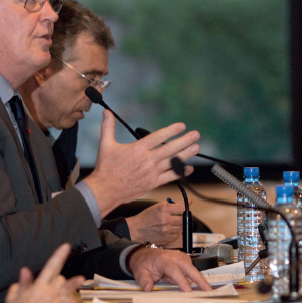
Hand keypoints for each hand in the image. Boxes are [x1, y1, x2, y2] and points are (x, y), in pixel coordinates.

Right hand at [5, 243, 83, 302]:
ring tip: (83, 283)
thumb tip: (25, 270)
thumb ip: (21, 283)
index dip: (59, 256)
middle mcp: (51, 293)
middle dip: (68, 280)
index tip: (66, 247)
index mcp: (40, 286)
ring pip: (70, 294)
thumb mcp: (14, 296)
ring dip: (76, 290)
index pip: (51, 267)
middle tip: (79, 278)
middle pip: (63, 281)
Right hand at [84, 111, 199, 217]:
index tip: (182, 126)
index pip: (158, 137)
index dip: (171, 130)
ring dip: (186, 154)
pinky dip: (180, 172)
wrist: (105, 190)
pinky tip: (188, 168)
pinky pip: (170, 177)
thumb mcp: (105, 145)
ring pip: (172, 162)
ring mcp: (151, 173)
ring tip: (196, 147)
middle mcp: (147, 161)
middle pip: (170, 149)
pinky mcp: (152, 183)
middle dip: (184, 141)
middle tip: (196, 134)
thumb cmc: (105, 168)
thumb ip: (108, 127)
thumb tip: (106, 112)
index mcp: (137, 150)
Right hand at [125, 200, 189, 244]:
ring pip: (181, 228)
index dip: (184, 209)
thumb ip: (175, 204)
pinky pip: (177, 235)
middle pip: (184, 219)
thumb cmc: (148, 216)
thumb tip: (189, 201)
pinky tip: (167, 230)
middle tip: (175, 217)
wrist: (138, 229)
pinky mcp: (166, 238)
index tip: (183, 210)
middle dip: (181, 218)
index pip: (183, 208)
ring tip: (169, 224)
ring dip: (178, 226)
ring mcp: (166, 230)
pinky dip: (174, 232)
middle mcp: (166, 219)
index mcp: (164, 209)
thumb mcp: (159, 206)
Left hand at [127, 247, 211, 291]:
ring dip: (200, 281)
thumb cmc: (144, 264)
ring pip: (193, 271)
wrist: (145, 255)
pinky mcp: (185, 261)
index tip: (188, 291)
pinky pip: (192, 272)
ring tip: (208, 293)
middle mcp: (175, 257)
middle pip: (189, 268)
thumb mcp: (139, 272)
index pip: (174, 270)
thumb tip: (148, 288)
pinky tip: (202, 289)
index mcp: (163, 260)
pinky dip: (197, 280)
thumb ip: (144, 280)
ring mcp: (182, 258)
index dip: (181, 280)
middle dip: (199, 279)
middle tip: (208, 291)